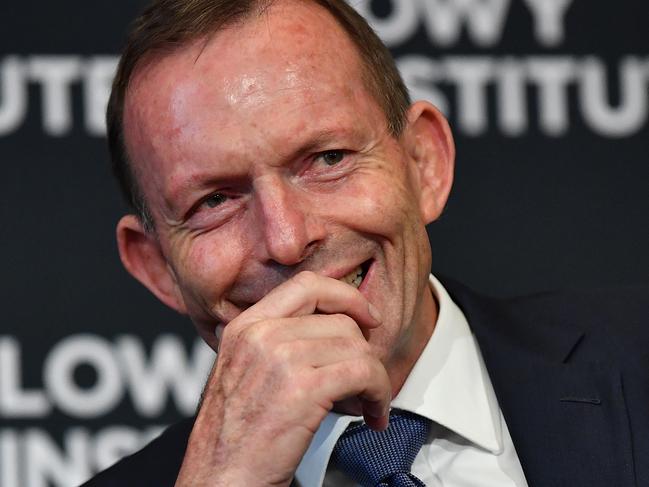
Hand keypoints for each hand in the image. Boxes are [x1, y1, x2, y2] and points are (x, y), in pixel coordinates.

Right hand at [175, 271, 391, 486]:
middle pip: (340, 321)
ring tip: (369, 402)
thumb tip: (320, 334)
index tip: (366, 315)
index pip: (307, 285)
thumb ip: (271, 343)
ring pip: (356, 348)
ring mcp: (281, 358)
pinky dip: (379, 394)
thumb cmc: (232, 437)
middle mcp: (261, 334)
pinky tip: (373, 414)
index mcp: (246, 326)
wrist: (221, 479)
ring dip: (375, 378)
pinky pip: (363, 374)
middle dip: (365, 352)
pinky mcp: (303, 388)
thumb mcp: (241, 372)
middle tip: (367, 379)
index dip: (346, 296)